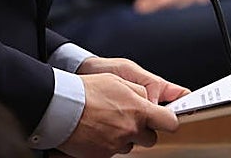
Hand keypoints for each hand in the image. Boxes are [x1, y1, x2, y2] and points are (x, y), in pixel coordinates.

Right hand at [58, 60, 183, 156]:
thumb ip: (137, 90)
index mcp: (138, 110)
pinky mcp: (104, 155)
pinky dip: (107, 144)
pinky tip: (97, 131)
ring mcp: (117, 144)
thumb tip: (148, 98)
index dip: (168, 121)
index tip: (165, 120)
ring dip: (124, 137)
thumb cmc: (87, 90)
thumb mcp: (117, 79)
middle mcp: (131, 130)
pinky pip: (113, 151)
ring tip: (106, 123)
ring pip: (131, 145)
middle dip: (143, 130)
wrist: (61, 107)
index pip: (169, 122)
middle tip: (127, 119)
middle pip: (151, 139)